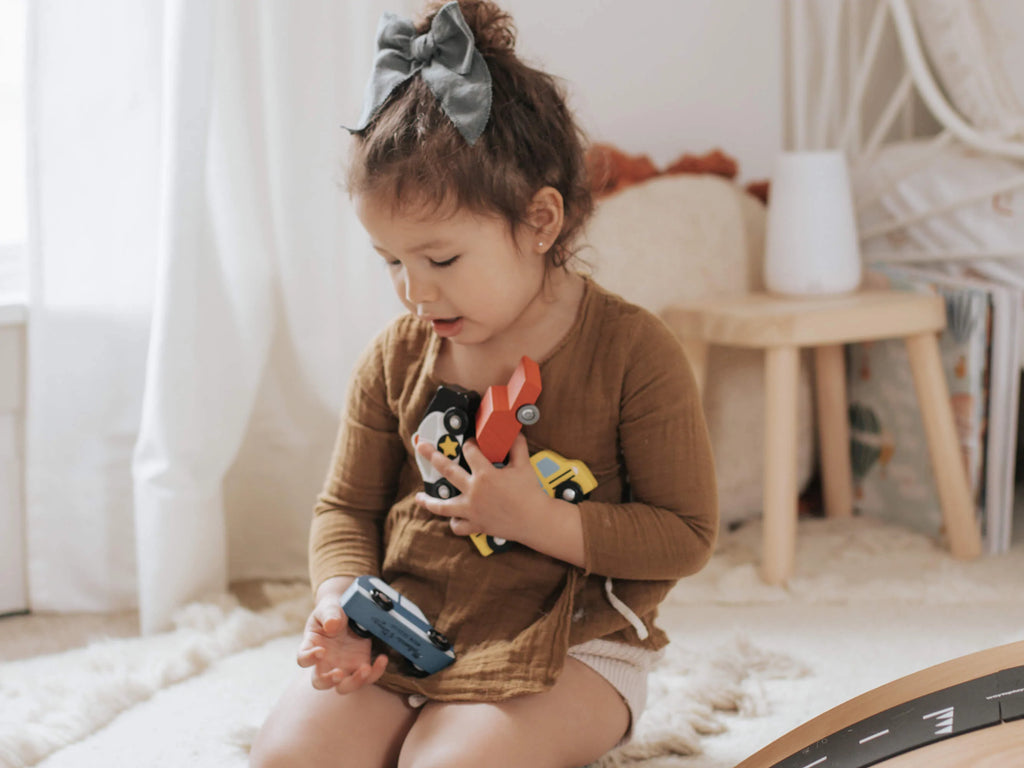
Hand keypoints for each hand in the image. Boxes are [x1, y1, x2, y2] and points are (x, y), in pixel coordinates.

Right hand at [297, 589, 388, 694]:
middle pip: (320, 682)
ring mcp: (343, 666)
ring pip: (344, 687)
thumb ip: (330, 615)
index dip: (309, 659)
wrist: (349, 609)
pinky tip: (382, 659)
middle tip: (338, 674)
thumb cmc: (334, 610)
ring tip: (365, 669)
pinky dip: (376, 672)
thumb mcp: (330, 607)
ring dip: (354, 682)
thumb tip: (332, 626)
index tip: (321, 651)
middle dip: (328, 681)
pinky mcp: (360, 665)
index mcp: (312, 646)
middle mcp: (325, 662)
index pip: (303, 659)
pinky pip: (368, 676)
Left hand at [415, 433, 545, 542]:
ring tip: (419, 497)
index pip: (471, 452)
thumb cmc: (530, 493)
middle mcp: (474, 491)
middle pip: (447, 470)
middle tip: (421, 447)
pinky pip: (458, 526)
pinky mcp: (475, 525)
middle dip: (432, 456)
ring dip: (429, 501)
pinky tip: (451, 518)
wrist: (535, 521)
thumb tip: (514, 432)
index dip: (470, 443)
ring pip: (443, 505)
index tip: (471, 442)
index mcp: (485, 474)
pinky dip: (454, 522)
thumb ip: (517, 447)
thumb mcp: (524, 465)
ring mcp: (472, 510)